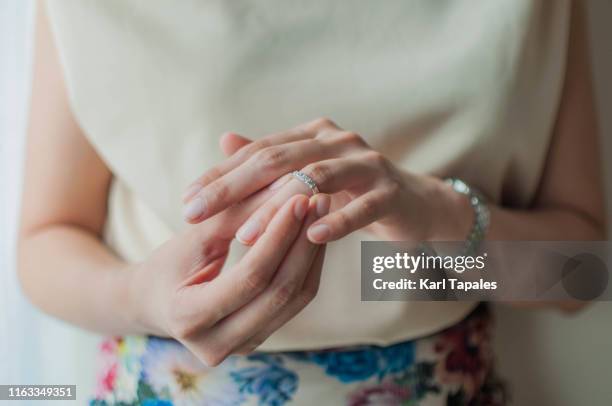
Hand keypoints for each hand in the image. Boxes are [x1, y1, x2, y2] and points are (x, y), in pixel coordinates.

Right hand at [128, 193, 329, 364]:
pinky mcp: (259, 339)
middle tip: (319, 200)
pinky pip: (294, 303)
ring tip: (321, 213)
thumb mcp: (193, 237)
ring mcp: (241, 348)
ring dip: (312, 253)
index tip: (298, 198)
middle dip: (303, 243)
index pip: (250, 277)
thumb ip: (235, 214)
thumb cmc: (167, 264)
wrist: (154, 302)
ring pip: (294, 300)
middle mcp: (217, 345)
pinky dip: (307, 267)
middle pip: (279, 292)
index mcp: (189, 318)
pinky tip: (313, 236)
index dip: (279, 236)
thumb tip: (284, 184)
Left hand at [182, 118, 472, 243]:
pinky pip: (362, 206)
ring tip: (244, 235)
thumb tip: (225, 139)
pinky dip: (337, 220)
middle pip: (278, 159)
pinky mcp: (391, 190)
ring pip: (315, 179)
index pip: (258, 151)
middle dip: (233, 187)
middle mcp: (337, 141)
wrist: (415, 204)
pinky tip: (310, 237)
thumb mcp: (310, 175)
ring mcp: (366, 163)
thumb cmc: (353, 193)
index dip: (220, 175)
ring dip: (277, 209)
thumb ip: (272, 160)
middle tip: (197, 212)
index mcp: (313, 135)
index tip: (187, 201)